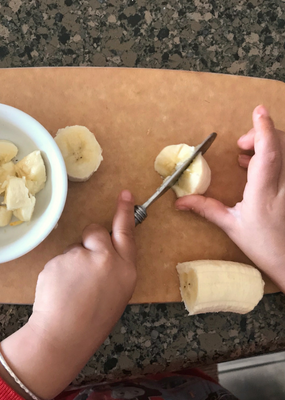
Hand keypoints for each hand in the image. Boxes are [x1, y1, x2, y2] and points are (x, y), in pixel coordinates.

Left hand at [0, 190, 136, 399]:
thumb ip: (113, 269)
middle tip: (82, 265)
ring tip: (71, 288)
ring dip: (72, 261)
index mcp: (126, 271)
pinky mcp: (60, 259)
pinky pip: (59, 258)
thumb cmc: (91, 320)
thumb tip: (99, 253)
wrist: (65, 334)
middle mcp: (107, 260)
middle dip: (89, 240)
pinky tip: (59, 289)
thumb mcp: (116, 294)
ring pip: (74, 247)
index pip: (126, 233)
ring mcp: (82, 258)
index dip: (125, 212)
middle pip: (95, 231)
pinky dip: (57, 270)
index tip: (125, 194)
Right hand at [175, 105, 284, 291]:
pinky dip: (275, 154)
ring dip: (269, 143)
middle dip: (262, 134)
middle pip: (281, 144)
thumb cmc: (263, 245)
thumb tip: (179, 201)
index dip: (263, 130)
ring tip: (247, 154)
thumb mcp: (231, 226)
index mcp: (263, 193)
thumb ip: (206, 208)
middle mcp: (284, 185)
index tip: (258, 111)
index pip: (268, 154)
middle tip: (241, 145)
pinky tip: (257, 166)